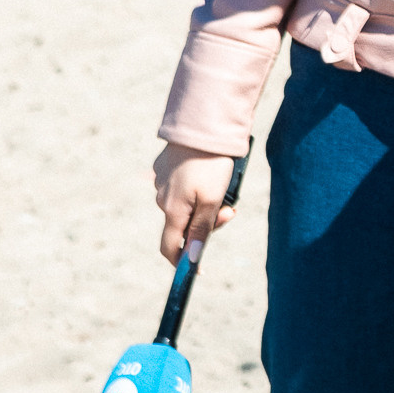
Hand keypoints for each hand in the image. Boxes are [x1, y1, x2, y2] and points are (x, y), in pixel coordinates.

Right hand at [153, 143, 237, 264]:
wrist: (203, 124)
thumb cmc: (211, 164)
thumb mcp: (213, 199)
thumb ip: (202, 229)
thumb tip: (193, 258)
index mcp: (172, 210)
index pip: (169, 247)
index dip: (181, 261)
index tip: (197, 268)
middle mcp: (162, 198)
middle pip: (184, 224)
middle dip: (208, 222)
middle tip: (232, 209)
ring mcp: (162, 180)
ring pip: (185, 203)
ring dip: (205, 202)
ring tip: (225, 184)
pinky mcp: (166, 165)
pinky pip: (182, 184)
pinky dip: (197, 184)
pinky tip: (210, 171)